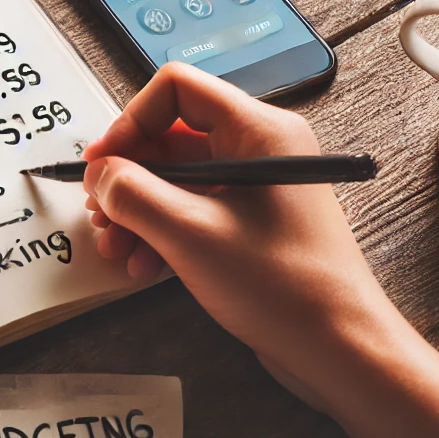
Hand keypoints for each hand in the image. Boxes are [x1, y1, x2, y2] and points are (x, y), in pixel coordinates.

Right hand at [82, 63, 438, 437]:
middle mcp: (260, 149)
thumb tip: (100, 174)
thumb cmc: (285, 285)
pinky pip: (192, 209)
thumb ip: (132, 194)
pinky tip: (144, 265)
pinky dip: (161, 231)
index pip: (177, 89)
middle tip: (100, 210)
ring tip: (116, 246)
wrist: (338, 348)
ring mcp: (256, 187)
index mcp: (259, 131)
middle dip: (128, 176)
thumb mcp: (189, 233)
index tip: (102, 161)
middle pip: (171, 136)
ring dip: (137, 209)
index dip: (130, 121)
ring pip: (176, 178)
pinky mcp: (250, 223)